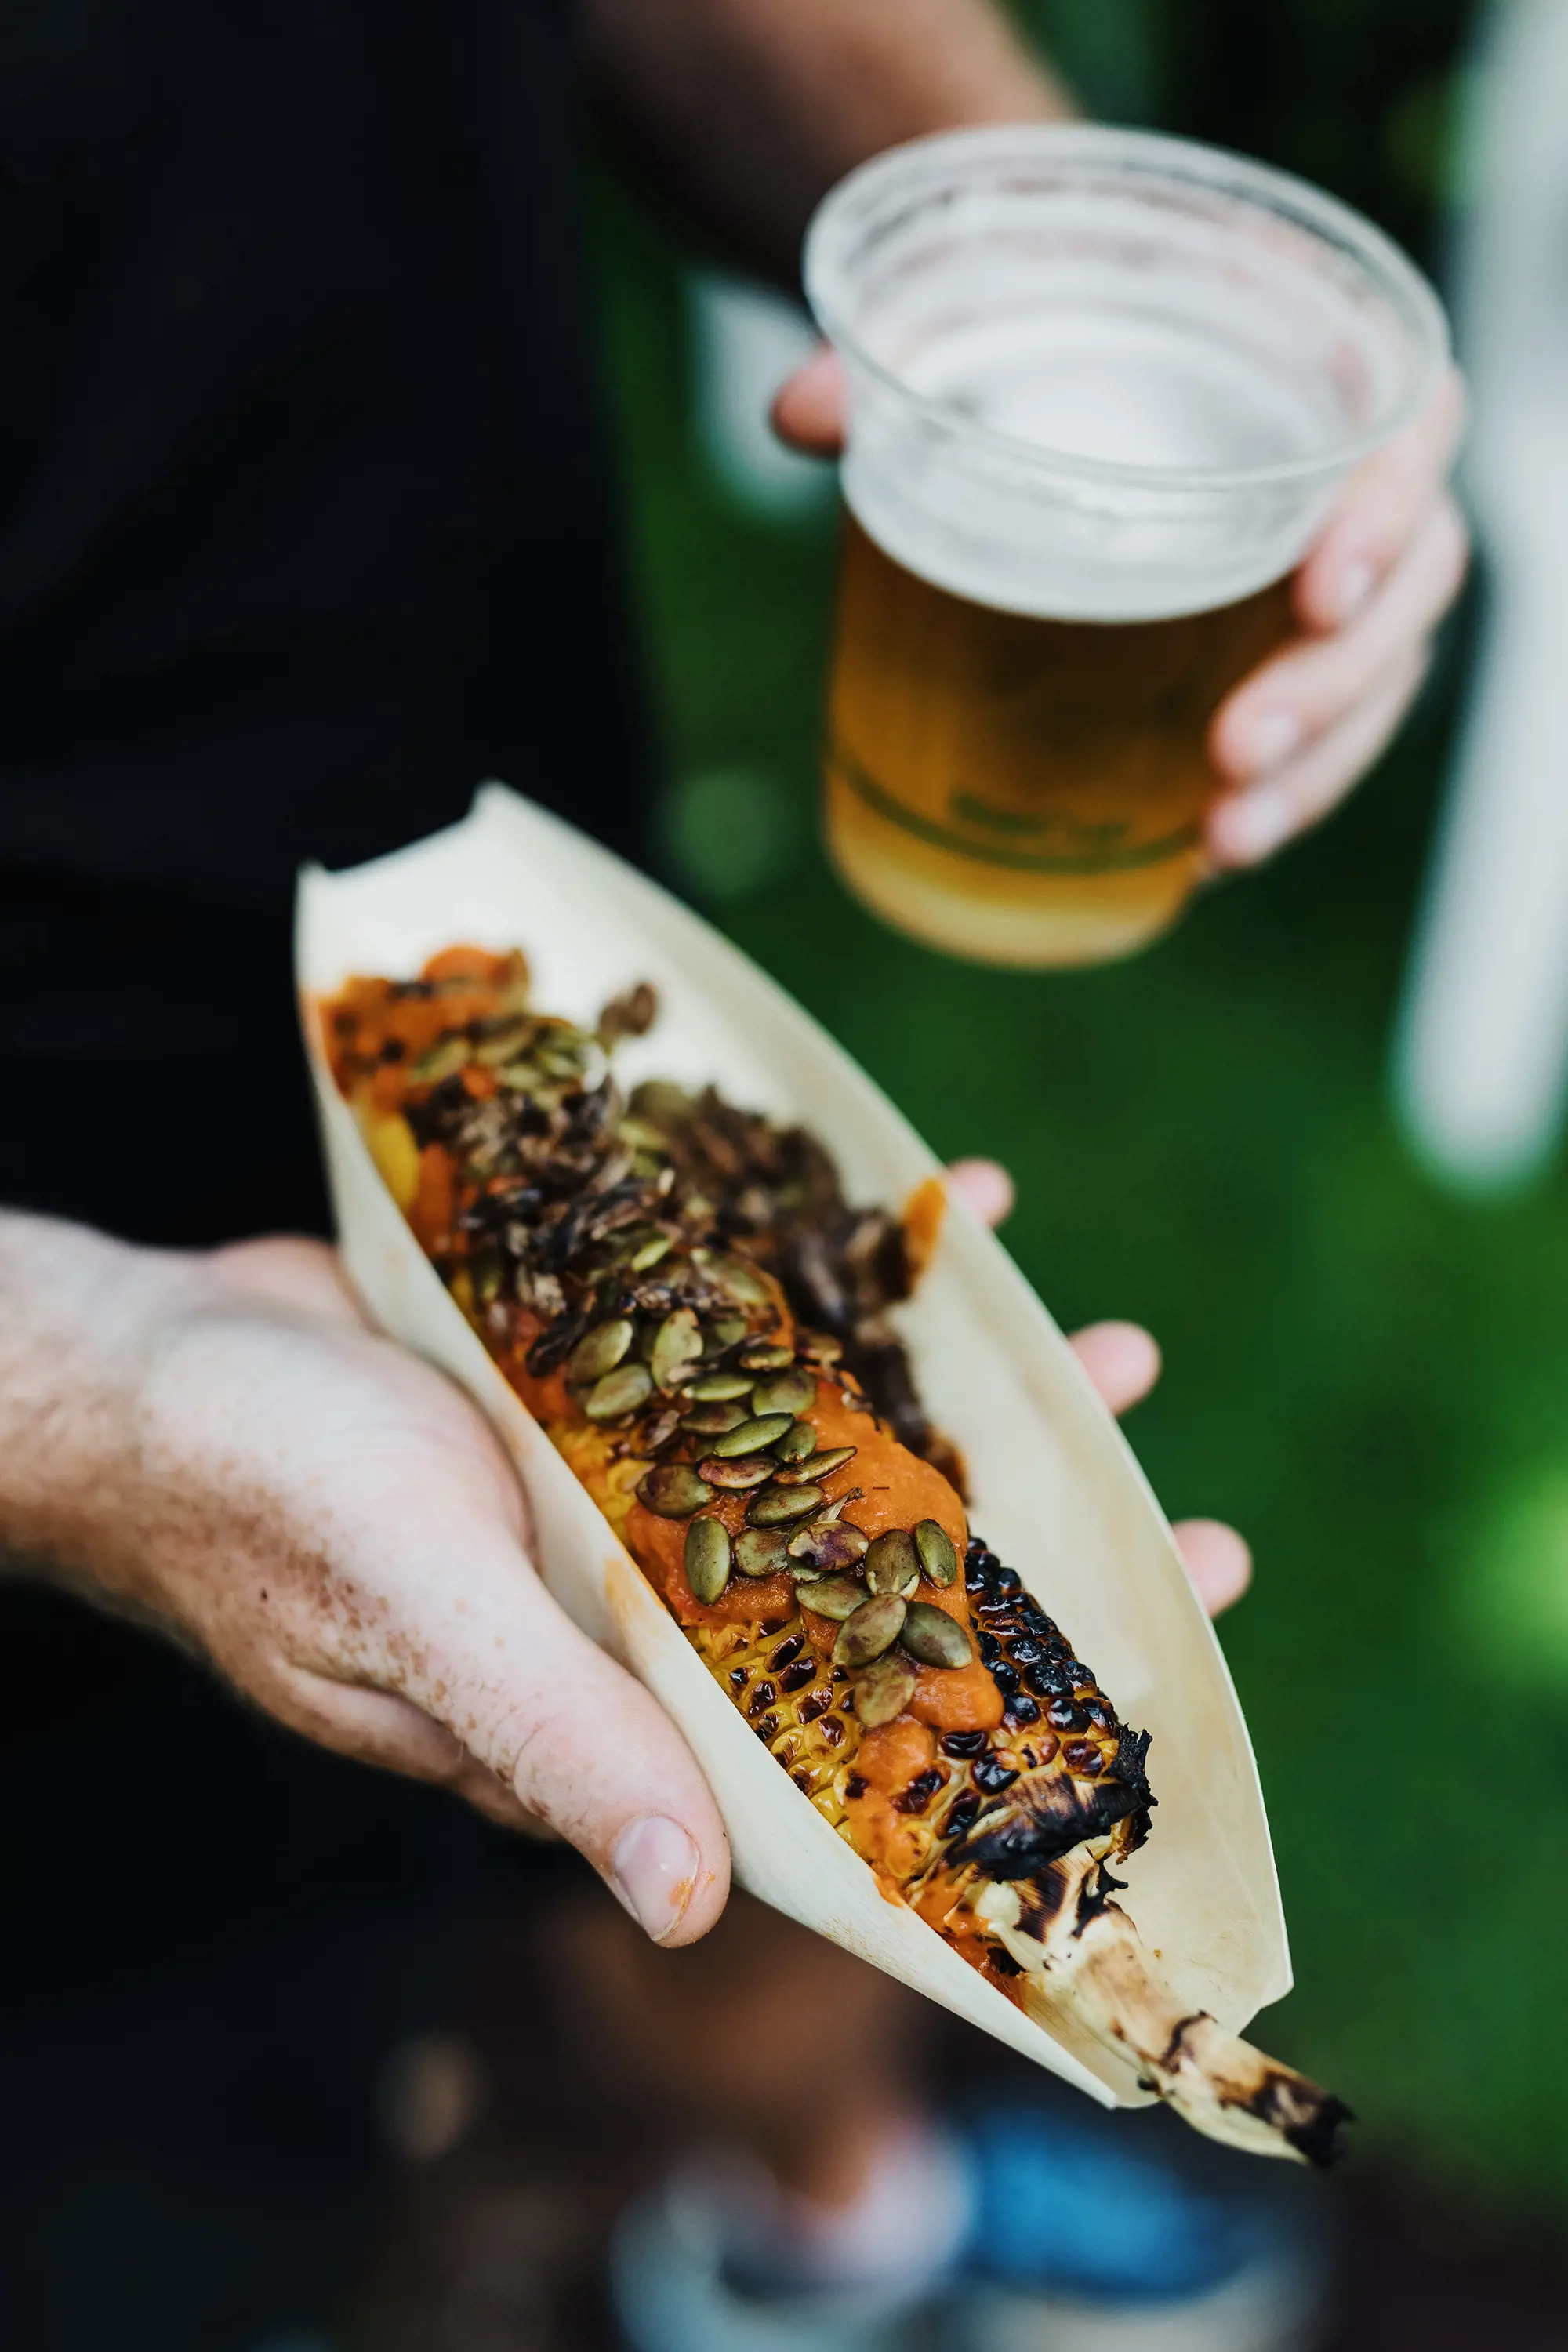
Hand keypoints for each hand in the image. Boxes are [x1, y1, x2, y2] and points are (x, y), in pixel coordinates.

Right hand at [12, 1173, 1237, 1957]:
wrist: (159, 1358)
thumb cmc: (263, 1499)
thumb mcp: (417, 1607)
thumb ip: (557, 1732)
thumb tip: (692, 1911)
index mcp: (617, 1703)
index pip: (839, 1761)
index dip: (990, 1751)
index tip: (1141, 1724)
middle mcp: (650, 1604)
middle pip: (882, 1597)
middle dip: (1036, 1566)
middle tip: (1187, 1523)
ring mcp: (638, 1483)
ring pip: (849, 1452)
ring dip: (977, 1411)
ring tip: (1111, 1356)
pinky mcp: (613, 1375)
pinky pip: (772, 1331)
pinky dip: (856, 1280)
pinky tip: (944, 1214)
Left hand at [773, 349, 1466, 871]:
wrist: (1042, 338)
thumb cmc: (1041, 311)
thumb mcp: (980, 308)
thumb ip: (903, 353)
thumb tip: (801, 411)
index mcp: (1312, 355)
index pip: (1409, 428)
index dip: (1388, 512)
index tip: (1320, 588)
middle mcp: (1345, 468)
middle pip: (1405, 583)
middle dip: (1334, 684)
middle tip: (1233, 753)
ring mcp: (1327, 565)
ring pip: (1374, 675)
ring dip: (1315, 769)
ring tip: (1223, 839)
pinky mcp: (1282, 641)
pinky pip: (1321, 727)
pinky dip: (1276, 796)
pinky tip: (1202, 856)